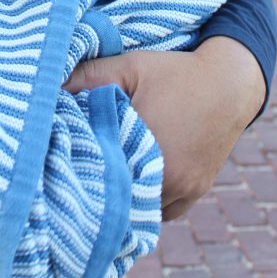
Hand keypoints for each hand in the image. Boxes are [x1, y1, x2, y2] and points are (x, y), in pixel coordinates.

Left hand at [64, 37, 265, 219]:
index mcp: (144, 142)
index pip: (97, 169)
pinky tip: (133, 185)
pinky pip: (161, 212)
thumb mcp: (129, 66)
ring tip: (105, 180)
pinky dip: (147, 202)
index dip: (79, 166)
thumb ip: (87, 78)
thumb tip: (46, 90)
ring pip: (139, 208)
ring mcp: (182, 188)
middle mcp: (166, 174)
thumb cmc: (174, 72)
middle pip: (118, 195)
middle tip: (77, 176)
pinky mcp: (194, 193)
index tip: (63, 162)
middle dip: (100, 187)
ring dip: (125, 197)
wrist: (229, 84)